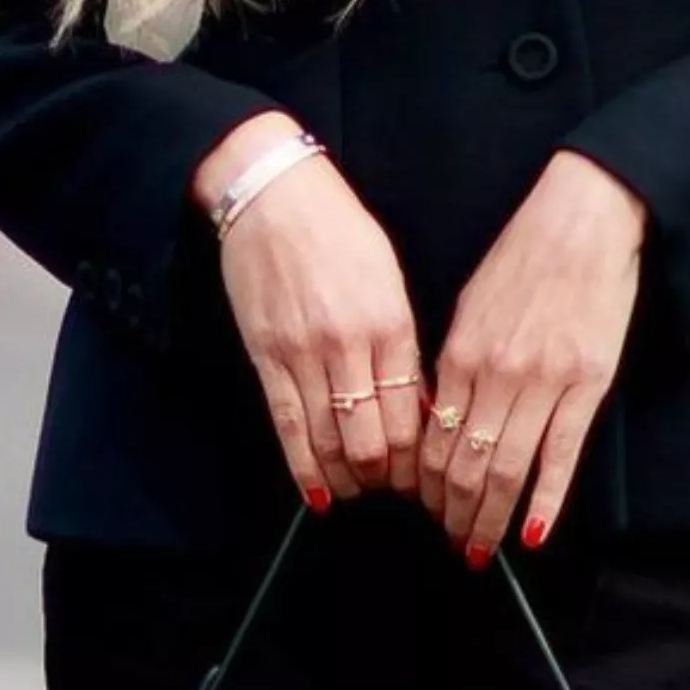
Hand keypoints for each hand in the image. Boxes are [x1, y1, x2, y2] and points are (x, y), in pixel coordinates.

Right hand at [197, 115, 426, 506]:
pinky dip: (304, 468)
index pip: (411, 414)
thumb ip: (403, 343)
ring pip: (329, 441)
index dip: (418, 459)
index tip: (423, 476)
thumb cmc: (339, 229)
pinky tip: (318, 495)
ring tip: (359, 494)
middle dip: (386, 477)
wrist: (273, 194)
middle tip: (393, 493)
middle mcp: (350, 344)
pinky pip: (286, 426)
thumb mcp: (389, 278)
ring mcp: (304, 354)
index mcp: (391, 322)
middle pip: (373, 438)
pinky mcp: (266, 356)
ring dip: (347, 479)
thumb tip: (415, 406)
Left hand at [420, 151, 644, 560]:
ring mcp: (543, 385)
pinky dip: (546, 501)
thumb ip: (454, 366)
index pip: (431, 440)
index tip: (422, 510)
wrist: (584, 222)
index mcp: (460, 355)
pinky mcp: (587, 387)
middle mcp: (496, 376)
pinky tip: (534, 533)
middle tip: (450, 543)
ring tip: (480, 550)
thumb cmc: (524, 258)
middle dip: (451, 515)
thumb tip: (441, 417)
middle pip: (463, 467)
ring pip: (506, 471)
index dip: (423, 486)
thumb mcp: (469, 307)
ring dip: (489, 519)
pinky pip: (562, 457)